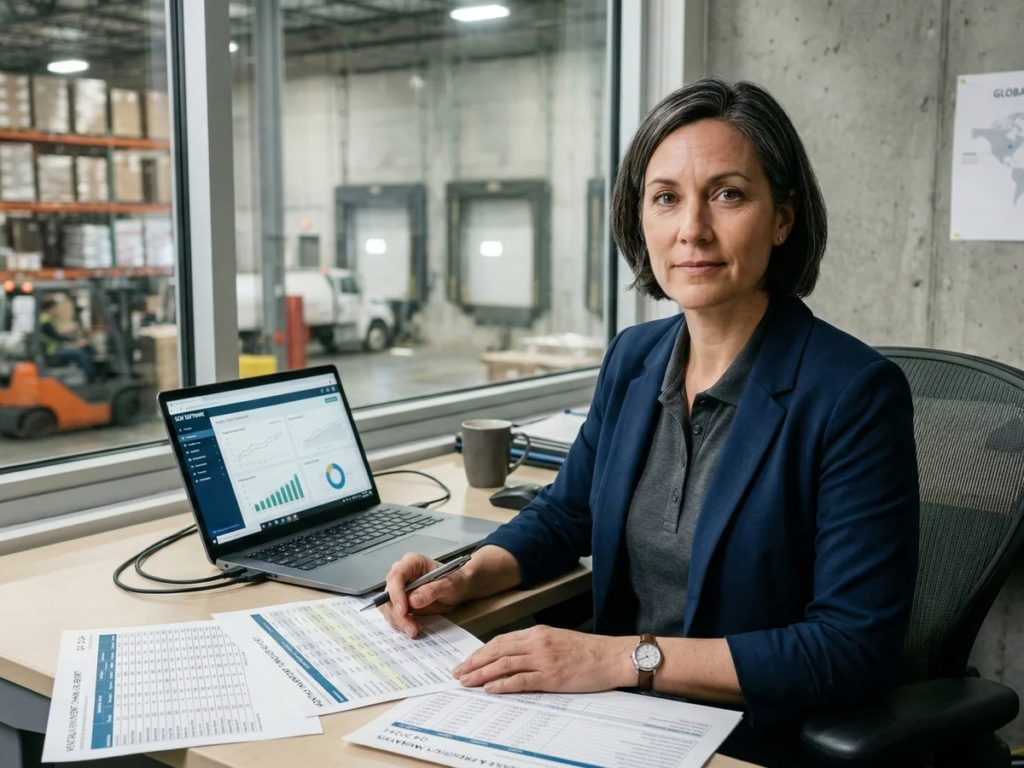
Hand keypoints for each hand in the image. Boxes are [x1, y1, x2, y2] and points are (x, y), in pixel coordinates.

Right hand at [379, 552, 473, 637]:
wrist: (460, 588)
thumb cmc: (455, 581)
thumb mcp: (449, 585)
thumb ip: (432, 590)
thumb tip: (413, 600)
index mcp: (412, 562)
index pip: (397, 575)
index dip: (396, 593)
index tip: (403, 610)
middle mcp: (402, 573)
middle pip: (389, 593)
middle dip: (398, 612)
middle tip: (410, 627)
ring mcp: (399, 588)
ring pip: (388, 605)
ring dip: (397, 620)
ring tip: (413, 629)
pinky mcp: (400, 601)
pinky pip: (393, 613)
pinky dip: (399, 622)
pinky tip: (411, 627)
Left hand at [452, 626, 634, 693]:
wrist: (612, 656)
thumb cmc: (588, 650)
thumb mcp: (558, 639)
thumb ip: (536, 645)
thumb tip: (514, 656)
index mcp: (538, 632)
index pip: (500, 640)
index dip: (480, 651)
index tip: (467, 660)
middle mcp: (537, 642)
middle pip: (497, 650)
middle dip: (474, 662)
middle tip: (458, 672)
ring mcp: (543, 659)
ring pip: (504, 664)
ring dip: (481, 673)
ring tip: (466, 682)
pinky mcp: (551, 676)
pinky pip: (521, 680)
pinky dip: (502, 684)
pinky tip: (489, 689)